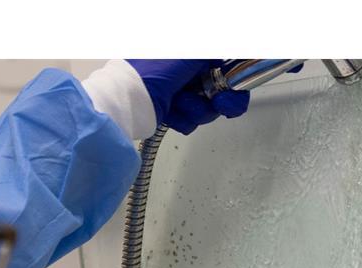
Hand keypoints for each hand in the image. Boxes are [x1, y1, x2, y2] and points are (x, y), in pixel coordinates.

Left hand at [126, 59, 250, 134]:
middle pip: (218, 87)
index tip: (236, 84)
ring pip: (206, 106)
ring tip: (180, 105)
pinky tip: (171, 113)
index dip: (231, 75)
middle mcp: (182, 70)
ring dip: (197, 110)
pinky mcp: (172, 110)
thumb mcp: (185, 57)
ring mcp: (177, 90)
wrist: (124, 104)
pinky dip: (184, 119)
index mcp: (185, 54)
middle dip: (218, 99)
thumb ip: (210, 54)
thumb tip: (224, 55)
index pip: (219, 64)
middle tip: (220, 103)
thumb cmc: (149, 75)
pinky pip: (191, 119)